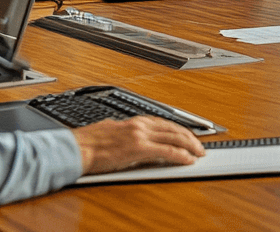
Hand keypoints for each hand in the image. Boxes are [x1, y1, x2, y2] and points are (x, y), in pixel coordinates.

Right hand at [73, 116, 205, 174]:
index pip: (165, 123)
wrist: (78, 147)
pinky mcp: (139, 148)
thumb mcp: (112, 131)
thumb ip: (126, 133)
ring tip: (199, 153)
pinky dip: (181, 155)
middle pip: (175, 128)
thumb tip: (130, 138)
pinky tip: (188, 160)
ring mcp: (141, 135)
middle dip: (191, 138)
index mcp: (135, 120)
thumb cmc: (89, 142)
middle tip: (200, 147)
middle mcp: (140, 124)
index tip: (189, 137)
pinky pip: (167, 151)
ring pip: (175, 137)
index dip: (181, 130)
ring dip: (191, 146)